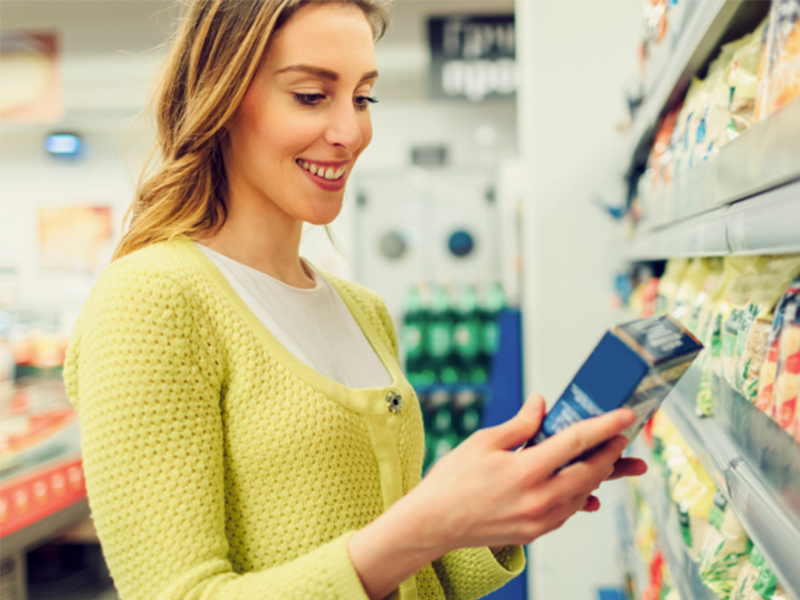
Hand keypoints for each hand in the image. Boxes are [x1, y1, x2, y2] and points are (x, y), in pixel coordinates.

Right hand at [398, 394, 640, 550]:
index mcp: (527, 469)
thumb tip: (541, 404)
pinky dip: (580, 497)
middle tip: (621, 439)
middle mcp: (539, 497)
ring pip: (582, 493)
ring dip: (599, 476)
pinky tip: (587, 490)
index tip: (625, 416)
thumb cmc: (453, 479)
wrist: (434, 523)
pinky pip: (568, 512)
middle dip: (610, 453)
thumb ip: (520, 424)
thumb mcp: (484, 442)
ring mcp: (539, 519)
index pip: (577, 441)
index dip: (605, 426)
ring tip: (611, 462)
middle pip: (589, 471)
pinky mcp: (535, 532)